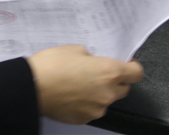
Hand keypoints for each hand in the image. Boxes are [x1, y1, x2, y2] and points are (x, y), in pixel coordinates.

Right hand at [27, 46, 142, 123]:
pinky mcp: (85, 119)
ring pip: (106, 100)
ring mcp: (97, 109)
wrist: (31, 87)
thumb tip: (93, 62)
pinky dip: (86, 103)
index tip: (126, 64)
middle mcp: (108, 93)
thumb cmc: (51, 65)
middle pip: (124, 88)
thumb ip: (91, 57)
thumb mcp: (74, 49)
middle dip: (115, 81)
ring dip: (99, 93)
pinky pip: (92, 110)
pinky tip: (71, 95)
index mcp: (109, 71)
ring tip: (78, 84)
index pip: (136, 73)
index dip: (132, 67)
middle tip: (98, 73)